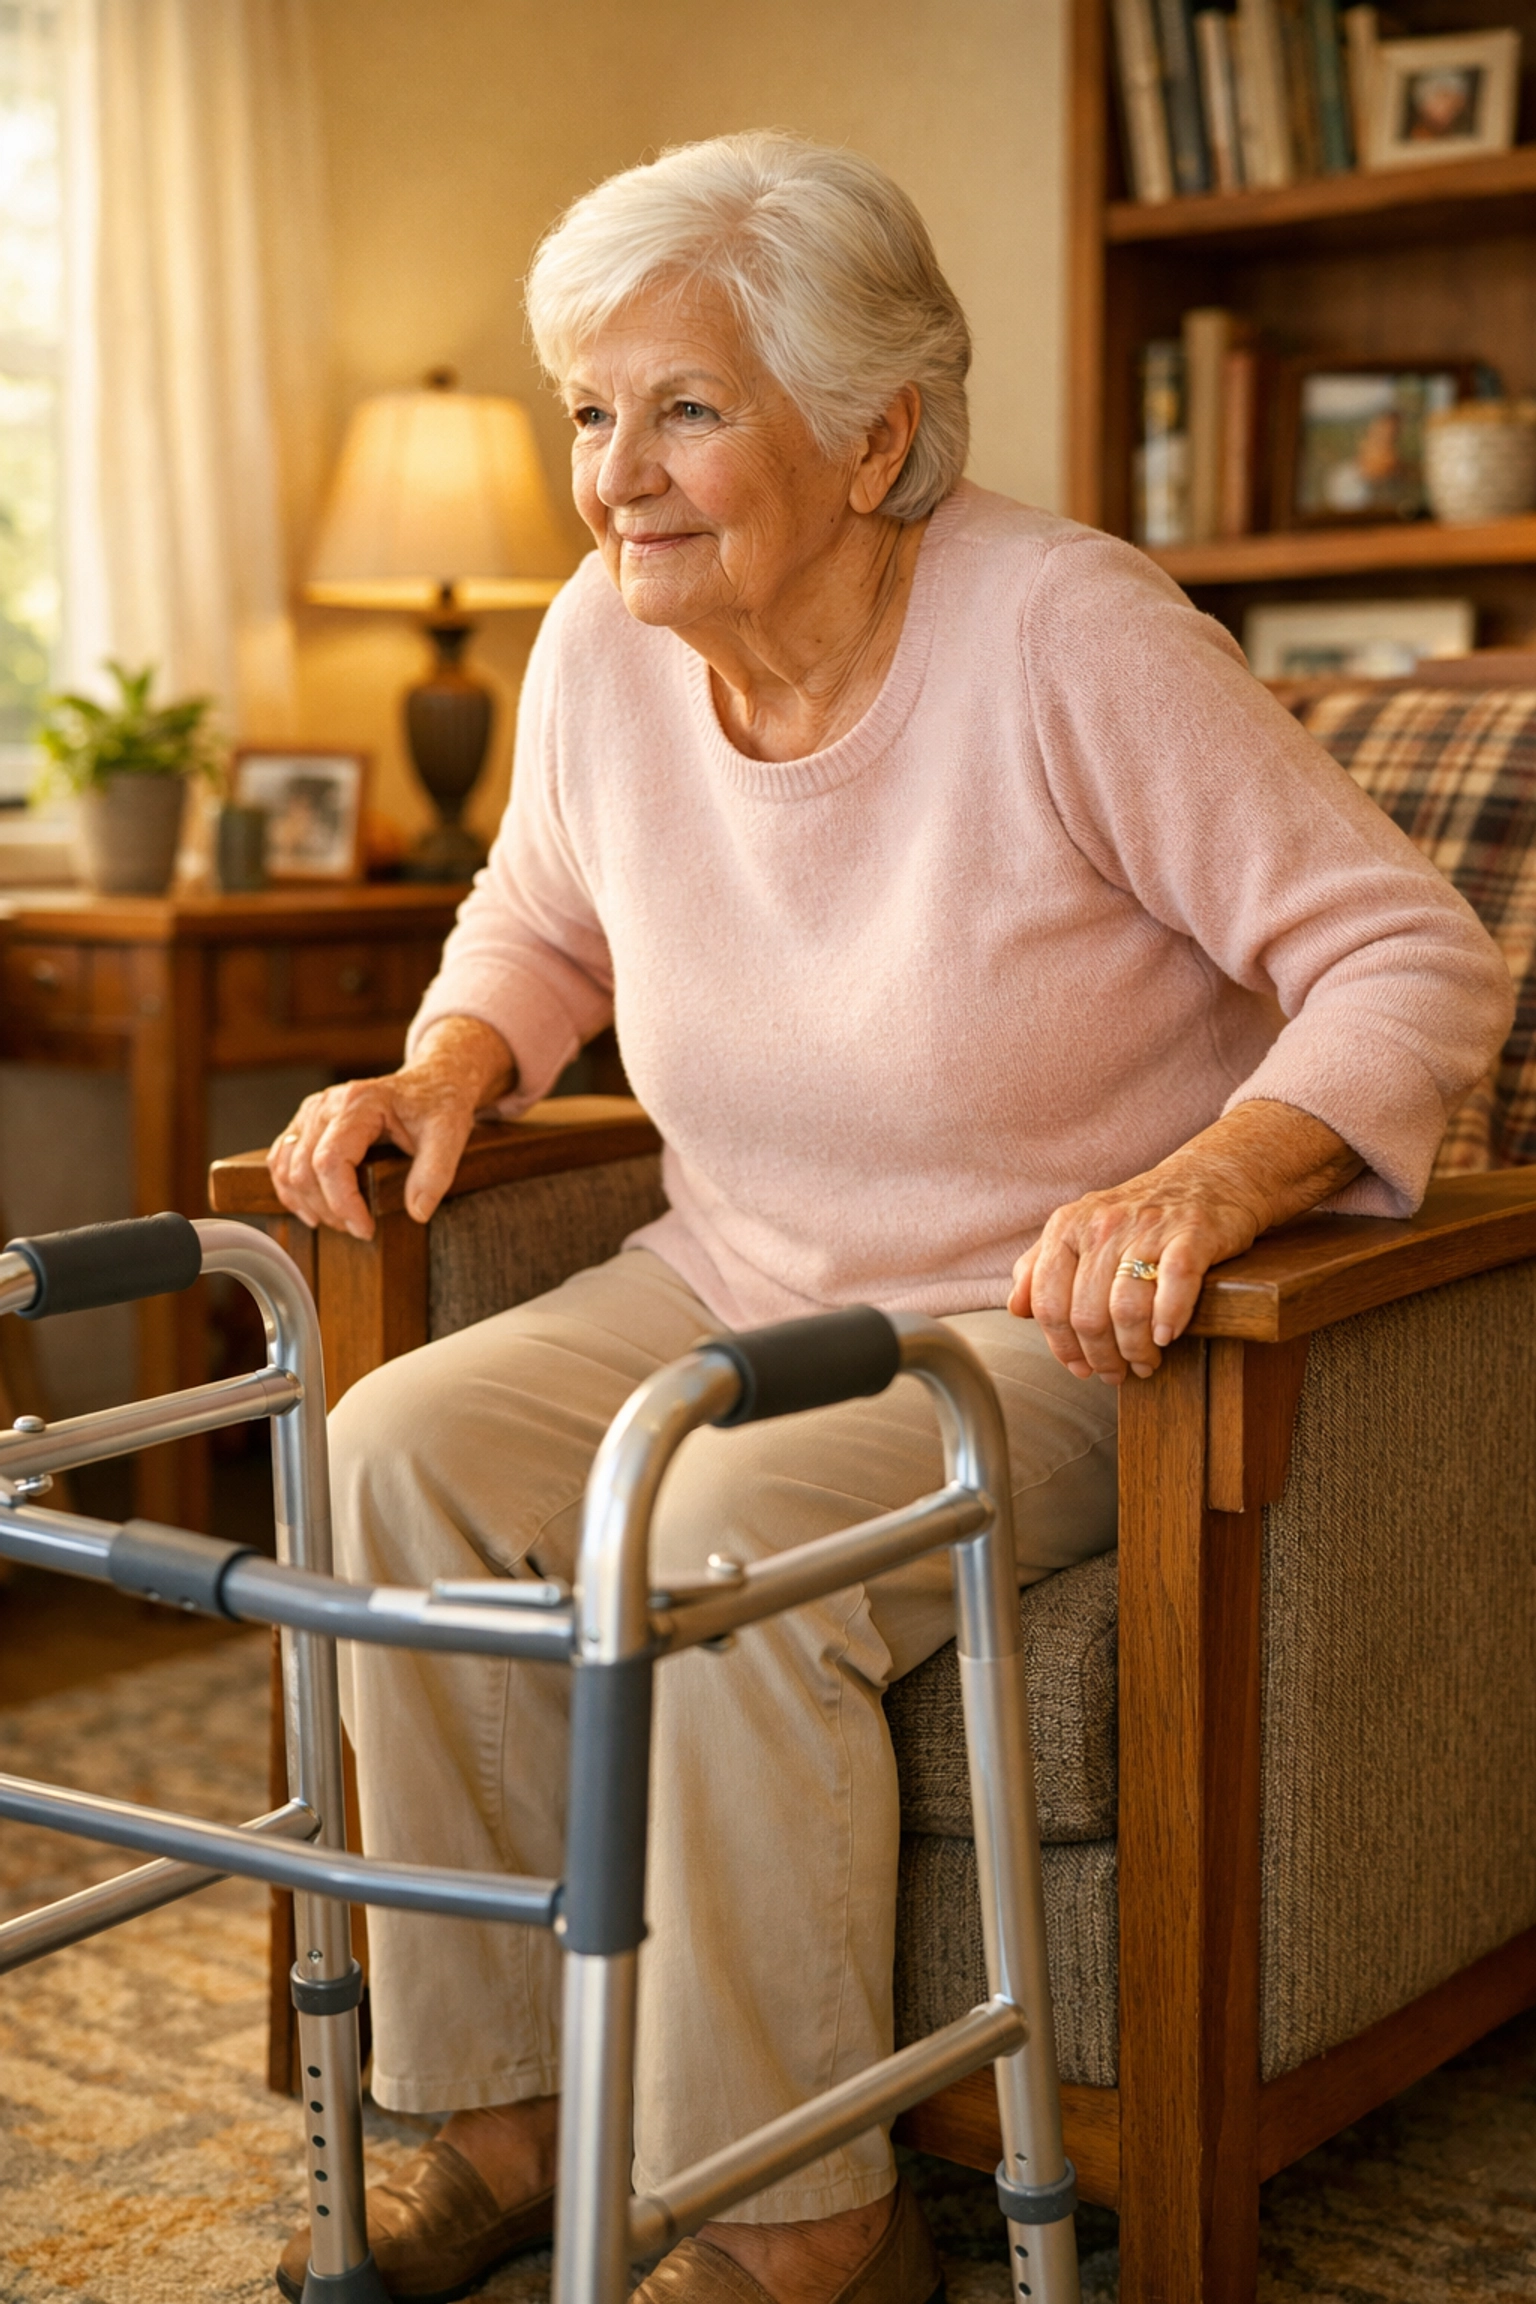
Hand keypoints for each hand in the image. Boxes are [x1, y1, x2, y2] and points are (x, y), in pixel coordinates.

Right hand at [269, 1018, 514, 1239]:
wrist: (431, 1081)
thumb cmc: (438, 1104)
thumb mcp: (450, 1134)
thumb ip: (435, 1173)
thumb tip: (417, 1212)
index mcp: (359, 1103)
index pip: (330, 1161)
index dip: (343, 1203)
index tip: (366, 1229)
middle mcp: (327, 1104)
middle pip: (303, 1169)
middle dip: (329, 1209)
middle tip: (360, 1228)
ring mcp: (312, 1111)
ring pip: (286, 1167)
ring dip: (308, 1203)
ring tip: (342, 1221)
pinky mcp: (307, 1121)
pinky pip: (281, 1159)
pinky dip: (291, 1190)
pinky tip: (313, 1210)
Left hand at [1007, 1101, 1362, 1382]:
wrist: (1207, 1179)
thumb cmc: (1139, 1216)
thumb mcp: (1079, 1232)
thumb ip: (1040, 1267)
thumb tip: (1015, 1309)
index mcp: (1067, 1226)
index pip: (1048, 1303)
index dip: (1061, 1347)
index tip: (1079, 1368)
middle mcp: (1102, 1224)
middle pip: (1086, 1315)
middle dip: (1100, 1357)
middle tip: (1116, 1373)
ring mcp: (1148, 1227)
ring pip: (1126, 1308)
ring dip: (1134, 1349)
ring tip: (1144, 1362)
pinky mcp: (1193, 1232)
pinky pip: (1175, 1282)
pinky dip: (1168, 1317)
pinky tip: (1166, 1336)